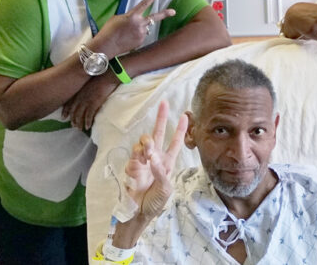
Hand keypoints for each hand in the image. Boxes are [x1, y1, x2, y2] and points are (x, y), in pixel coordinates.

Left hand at [62, 72, 118, 129]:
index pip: (69, 102)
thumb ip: (86, 88)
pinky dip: (87, 122)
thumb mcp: (90, 82)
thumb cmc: (102, 76)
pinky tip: (88, 126)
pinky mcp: (94, 103)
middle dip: (73, 119)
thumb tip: (87, 93)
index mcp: (79, 90)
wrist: (108, 74)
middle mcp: (80, 96)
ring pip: (80, 114)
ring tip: (80, 128)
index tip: (63, 117)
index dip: (66, 111)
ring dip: (79, 123)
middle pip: (74, 110)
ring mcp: (87, 100)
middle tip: (73, 125)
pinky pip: (89, 115)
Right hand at [90, 0, 175, 56]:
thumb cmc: (109, 30)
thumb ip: (129, 16)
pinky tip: (127, 39)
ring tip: (126, 33)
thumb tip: (136, 19)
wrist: (106, 46)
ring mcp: (141, 33)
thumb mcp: (117, 18)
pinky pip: (141, 36)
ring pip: (145, 28)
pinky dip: (136, 35)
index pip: (144, 3)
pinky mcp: (141, 41)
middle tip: (174, 11)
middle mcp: (139, 24)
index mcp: (132, 16)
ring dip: (139, 28)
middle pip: (155, 17)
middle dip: (165, 14)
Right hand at [124, 101, 187, 217]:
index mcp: (168, 162)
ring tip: (148, 153)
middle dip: (160, 118)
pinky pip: (134, 156)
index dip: (180, 130)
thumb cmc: (155, 201)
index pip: (175, 142)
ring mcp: (143, 161)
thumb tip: (153, 157)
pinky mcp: (132, 166)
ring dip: (147, 144)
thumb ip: (160, 172)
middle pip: (157, 133)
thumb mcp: (165, 188)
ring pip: (144, 142)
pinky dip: (138, 158)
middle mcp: (155, 158)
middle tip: (163, 104)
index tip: (184, 115)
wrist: (139, 212)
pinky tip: (141, 166)